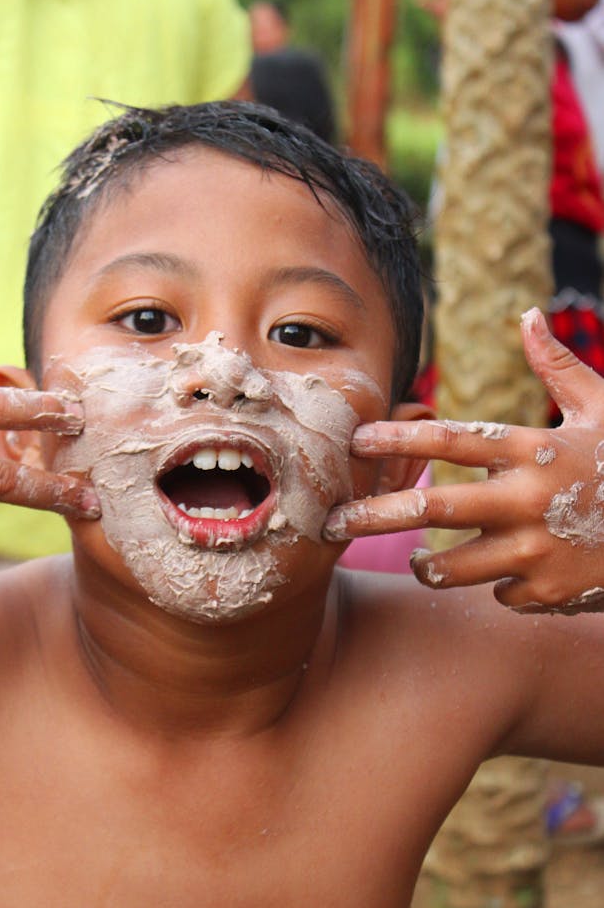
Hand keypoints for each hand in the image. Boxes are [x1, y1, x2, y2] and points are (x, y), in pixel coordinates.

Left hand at [324, 308, 603, 612]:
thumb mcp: (603, 407)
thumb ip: (558, 365)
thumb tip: (527, 313)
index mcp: (534, 450)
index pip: (451, 439)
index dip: (398, 438)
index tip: (356, 440)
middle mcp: (527, 500)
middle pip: (432, 509)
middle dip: (373, 516)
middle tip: (332, 522)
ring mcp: (536, 551)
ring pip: (452, 567)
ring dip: (427, 565)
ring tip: (418, 559)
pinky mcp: (549, 593)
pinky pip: (499, 593)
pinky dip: (497, 584)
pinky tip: (513, 571)